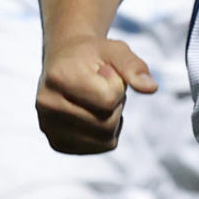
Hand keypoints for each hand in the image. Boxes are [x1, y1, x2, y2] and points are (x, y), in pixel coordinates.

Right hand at [36, 34, 156, 154]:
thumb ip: (134, 67)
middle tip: (103, 85)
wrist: (66, 61)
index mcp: (59, 77)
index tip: (107, 72)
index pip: (107, 100)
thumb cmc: (93, 54)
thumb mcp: (116, 50)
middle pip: (105, 123)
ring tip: (98, 99)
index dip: (118, 85)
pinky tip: (94, 113)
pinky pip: (99, 147)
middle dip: (116, 103)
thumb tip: (152, 88)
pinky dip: (106, 132)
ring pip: (104, 139)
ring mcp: (48, 126)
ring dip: (112, 118)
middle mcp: (47, 104)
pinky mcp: (56, 142)